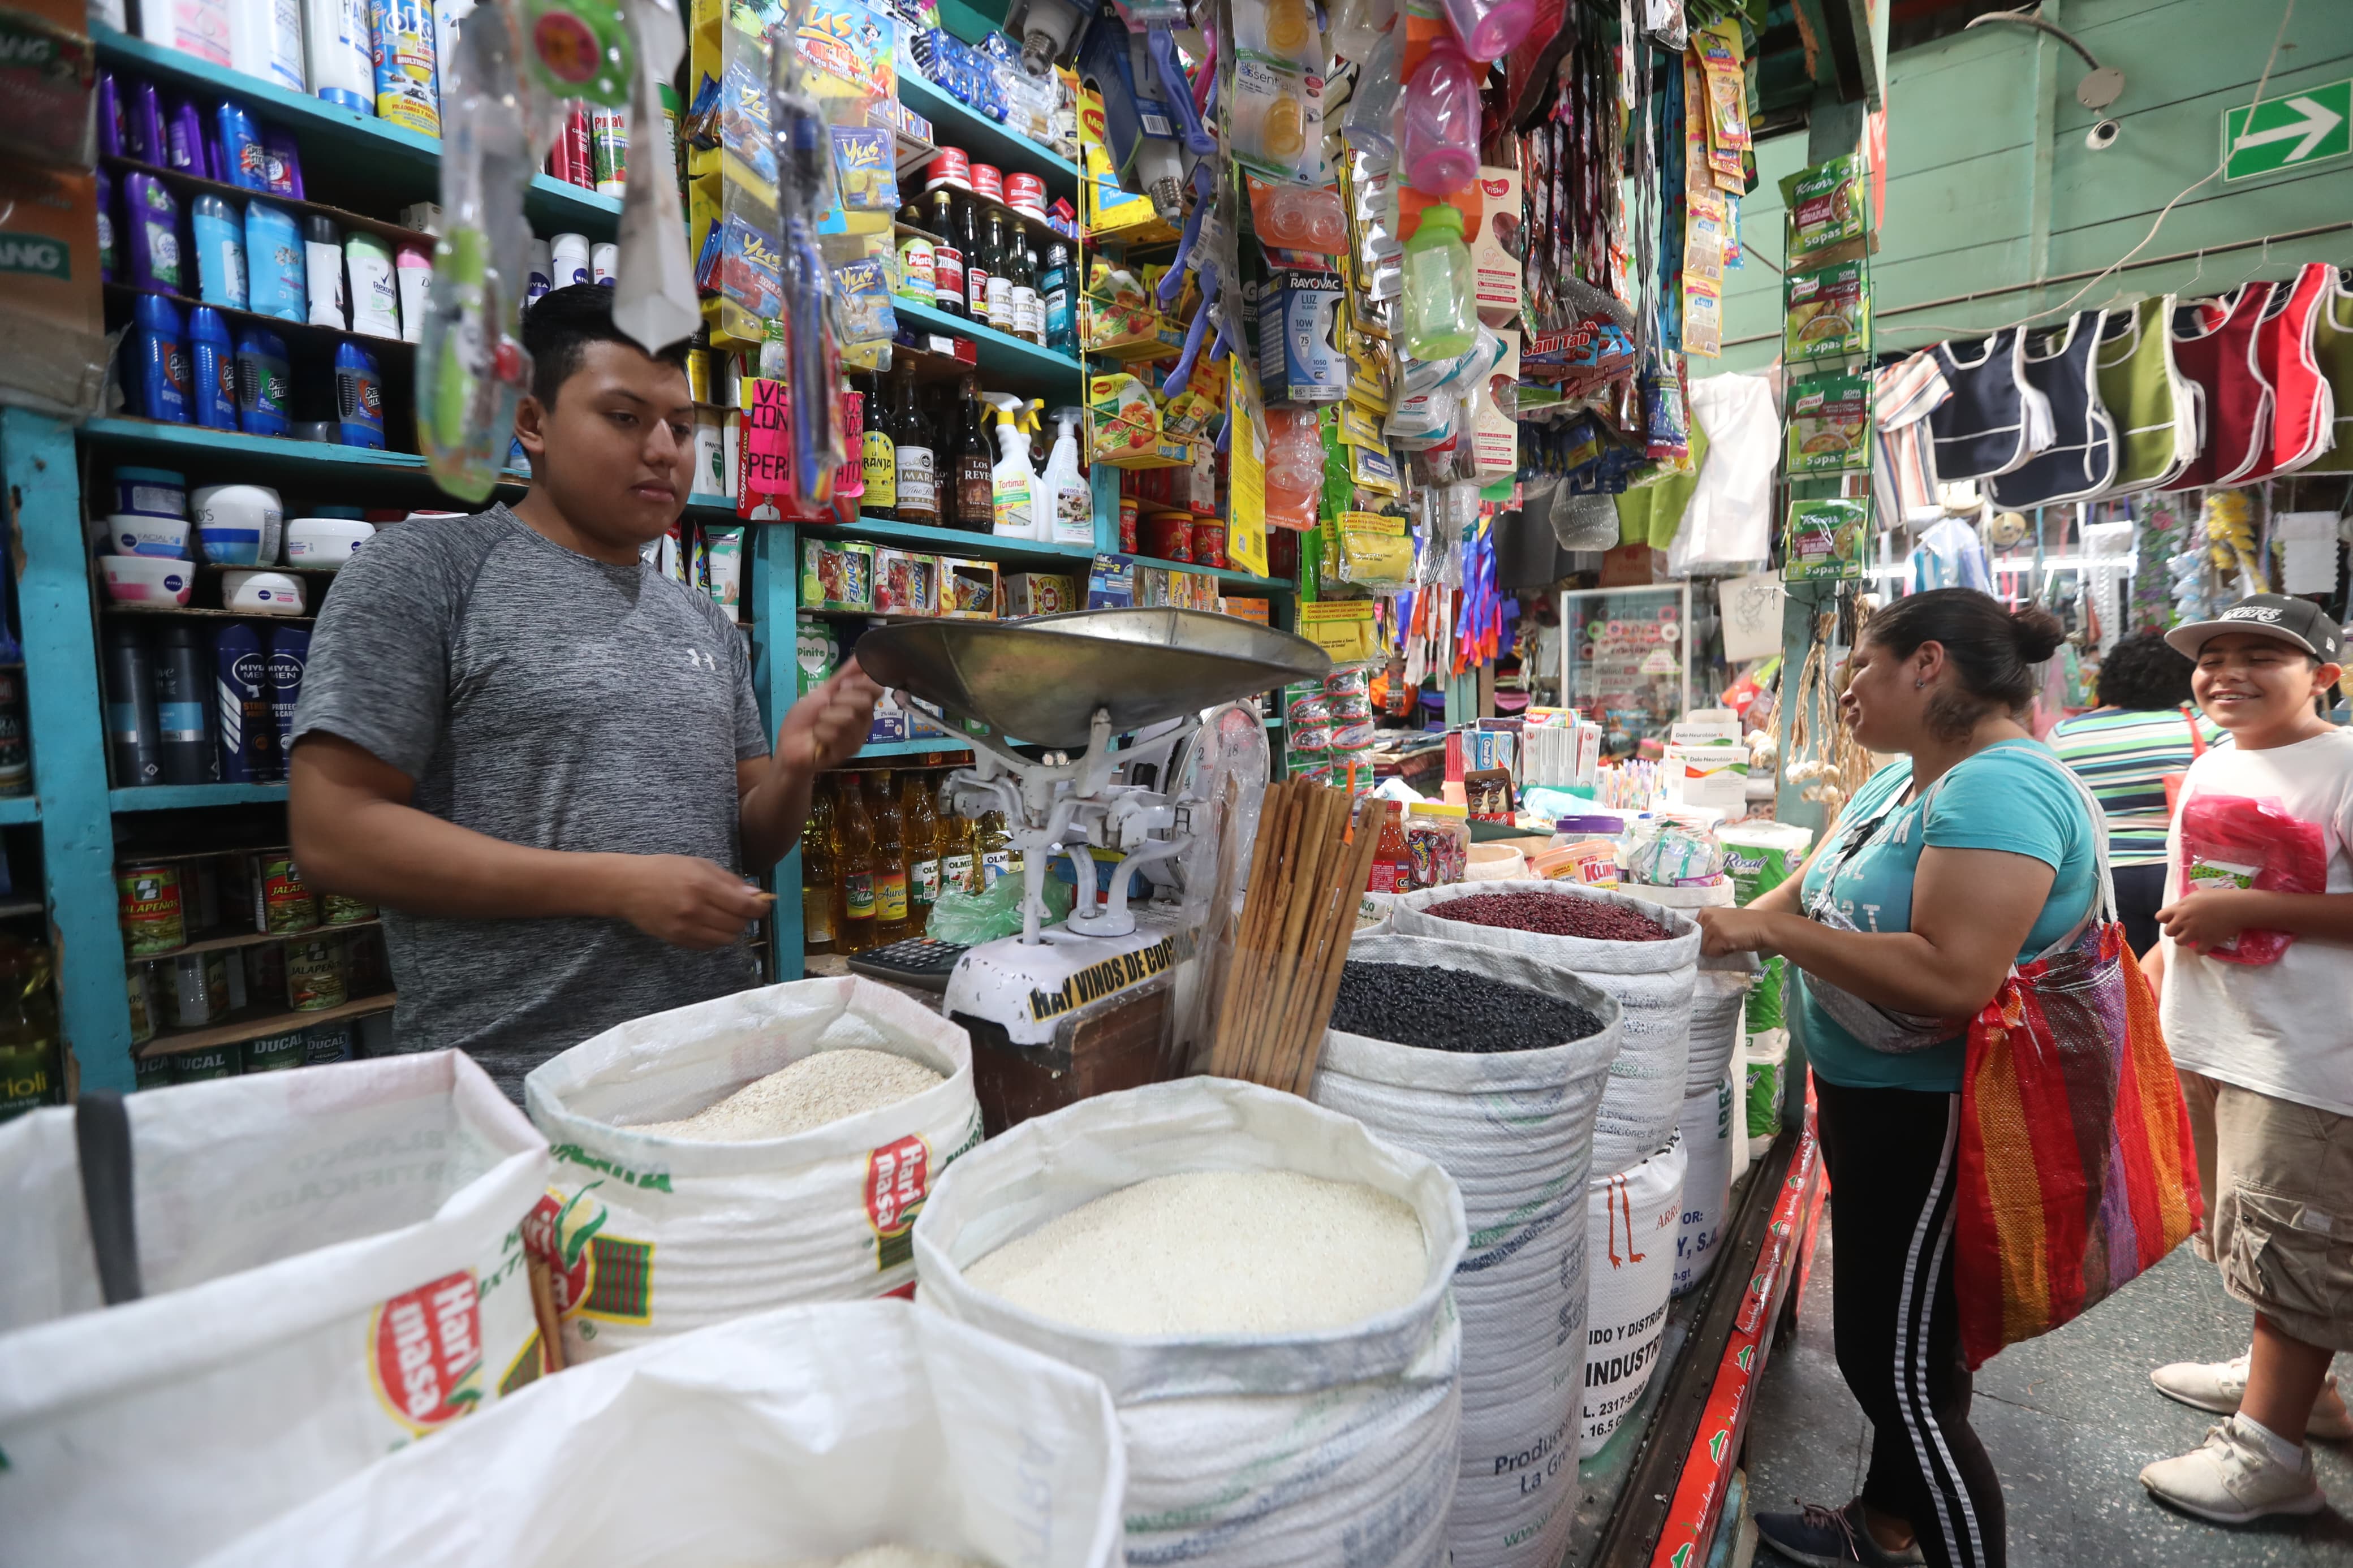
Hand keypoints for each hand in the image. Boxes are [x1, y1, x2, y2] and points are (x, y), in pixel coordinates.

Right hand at [609, 854, 773, 948]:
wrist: (627, 887)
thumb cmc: (665, 870)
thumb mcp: (699, 865)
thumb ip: (729, 881)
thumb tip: (756, 895)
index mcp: (702, 886)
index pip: (745, 906)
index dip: (760, 907)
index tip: (764, 904)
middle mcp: (695, 910)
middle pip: (738, 925)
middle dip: (746, 917)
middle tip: (742, 908)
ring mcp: (685, 928)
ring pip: (726, 939)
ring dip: (732, 929)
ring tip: (725, 917)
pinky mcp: (677, 940)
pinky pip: (709, 946)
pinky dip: (716, 938)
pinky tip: (711, 925)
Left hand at [778, 658, 882, 773]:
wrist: (790, 744)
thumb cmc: (806, 718)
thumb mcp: (823, 691)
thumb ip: (845, 674)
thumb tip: (861, 655)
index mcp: (861, 705)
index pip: (876, 689)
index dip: (860, 685)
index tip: (843, 686)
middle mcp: (864, 720)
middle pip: (864, 702)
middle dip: (839, 701)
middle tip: (826, 708)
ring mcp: (858, 737)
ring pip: (850, 717)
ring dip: (826, 717)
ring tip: (819, 724)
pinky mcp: (849, 751)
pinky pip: (838, 734)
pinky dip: (821, 731)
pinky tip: (817, 737)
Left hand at [1696, 905, 1780, 957]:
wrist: (1764, 927)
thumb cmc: (1745, 926)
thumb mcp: (1722, 921)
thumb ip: (1709, 928)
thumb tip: (1696, 944)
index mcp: (1704, 911)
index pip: (1693, 932)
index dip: (1705, 939)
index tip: (1718, 937)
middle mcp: (1706, 916)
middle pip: (1698, 941)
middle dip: (1711, 945)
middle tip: (1727, 939)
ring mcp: (1713, 926)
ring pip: (1704, 948)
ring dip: (1717, 950)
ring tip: (1731, 942)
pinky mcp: (1720, 936)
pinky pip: (1713, 953)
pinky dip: (1723, 953)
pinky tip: (1734, 945)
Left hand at [2155, 888, 2255, 952]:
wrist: (2238, 907)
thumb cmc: (2219, 897)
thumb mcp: (2197, 895)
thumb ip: (2184, 904)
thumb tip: (2178, 909)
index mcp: (2180, 908)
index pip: (2159, 917)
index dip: (2165, 918)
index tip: (2174, 918)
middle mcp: (2184, 921)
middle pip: (2168, 931)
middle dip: (2175, 930)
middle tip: (2186, 927)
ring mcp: (2195, 932)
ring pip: (2179, 942)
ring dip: (2185, 940)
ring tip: (2194, 935)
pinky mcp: (2207, 942)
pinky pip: (2197, 951)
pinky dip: (2201, 948)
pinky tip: (2205, 943)